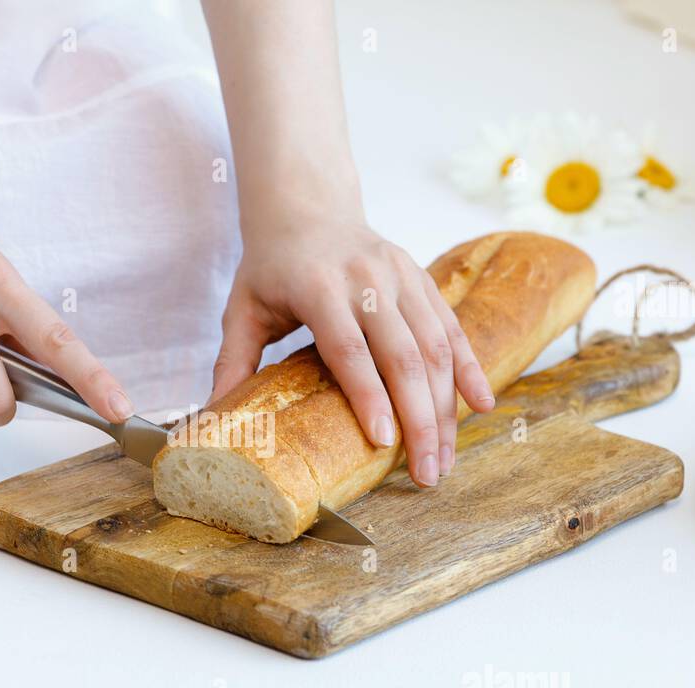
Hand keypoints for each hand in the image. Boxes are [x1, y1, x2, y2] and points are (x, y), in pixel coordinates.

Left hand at [211, 209, 494, 486]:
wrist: (305, 206)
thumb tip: (214, 418)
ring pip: (436, 347)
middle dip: (420, 420)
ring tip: (444, 459)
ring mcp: (400, 276)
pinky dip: (469, 368)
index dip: (369, 397)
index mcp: (319, 287)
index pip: (349, 350)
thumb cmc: (271, 266)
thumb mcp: (242, 309)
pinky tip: (480, 406)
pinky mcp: (421, 278)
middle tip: (425, 474)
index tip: (384, 443)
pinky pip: (453, 328)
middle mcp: (367, 279)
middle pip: (404, 356)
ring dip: (445, 408)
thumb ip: (232, 362)